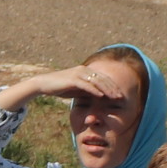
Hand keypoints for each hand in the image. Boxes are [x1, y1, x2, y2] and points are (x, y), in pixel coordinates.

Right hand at [0, 61, 133, 113]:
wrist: (44, 84)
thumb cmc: (60, 87)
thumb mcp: (76, 89)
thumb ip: (86, 91)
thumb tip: (98, 97)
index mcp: (86, 71)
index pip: (103, 78)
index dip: (112, 86)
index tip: (120, 95)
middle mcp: (84, 70)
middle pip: (103, 79)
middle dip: (113, 88)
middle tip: (122, 96)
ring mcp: (78, 73)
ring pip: (97, 81)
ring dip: (107, 89)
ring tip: (115, 97)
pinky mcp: (73, 79)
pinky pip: (87, 85)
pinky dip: (95, 90)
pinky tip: (101, 96)